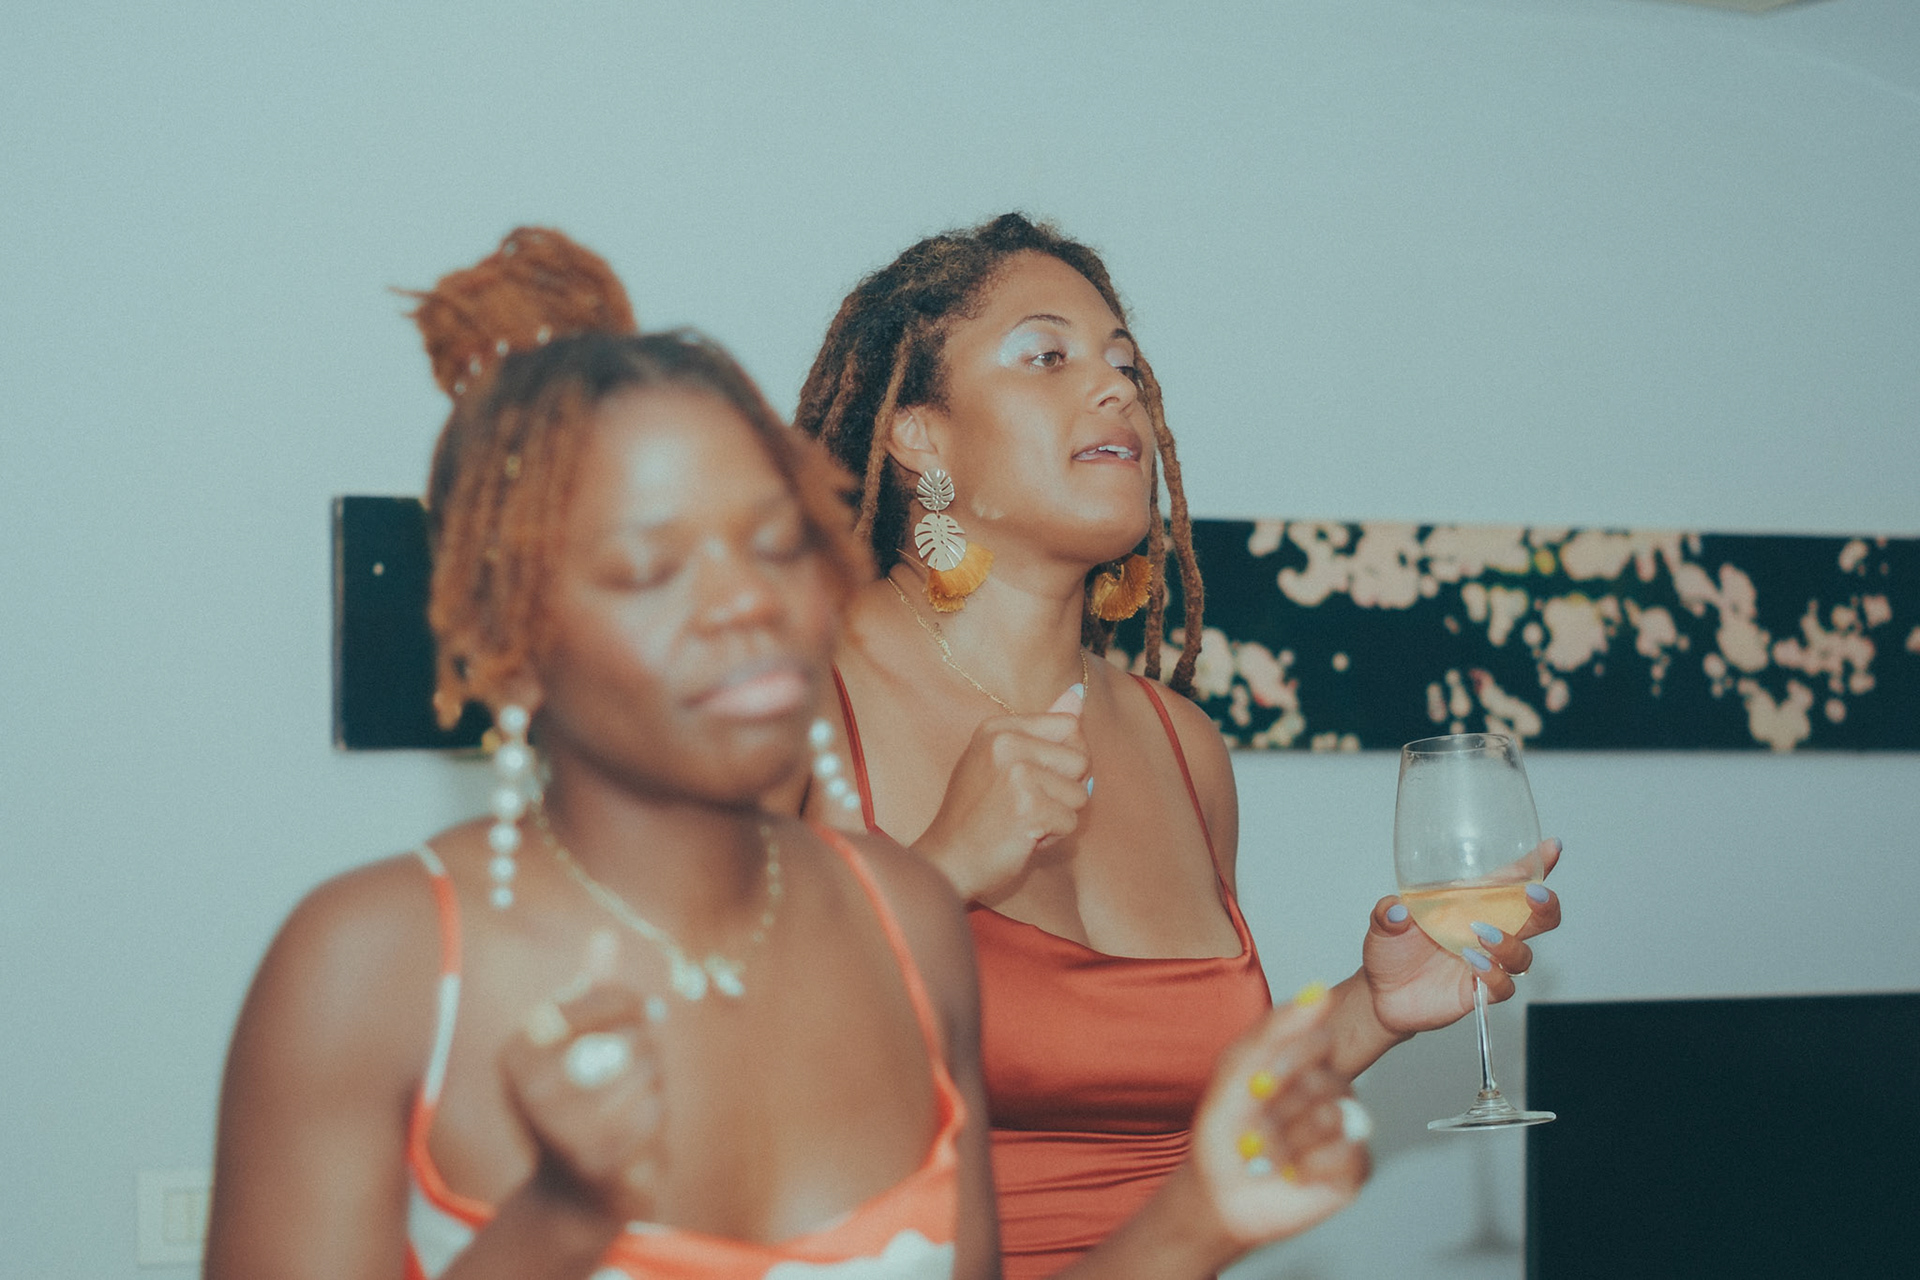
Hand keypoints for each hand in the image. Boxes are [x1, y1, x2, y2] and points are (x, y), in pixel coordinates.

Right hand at [498, 939, 666, 1226]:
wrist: (571, 1190)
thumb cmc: (578, 1099)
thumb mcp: (578, 1040)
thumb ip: (591, 990)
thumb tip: (605, 935)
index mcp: (519, 1049)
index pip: (608, 997)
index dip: (632, 1004)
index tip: (634, 1016)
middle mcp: (531, 1087)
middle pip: (633, 1038)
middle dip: (643, 1052)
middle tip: (624, 1074)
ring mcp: (562, 1127)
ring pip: (648, 1074)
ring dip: (651, 1088)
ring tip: (626, 1105)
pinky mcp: (598, 1160)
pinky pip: (654, 1113)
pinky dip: (654, 1120)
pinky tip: (634, 1135)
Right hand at [912, 684, 1089, 900]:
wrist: (948, 860)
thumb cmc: (976, 813)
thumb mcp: (1000, 759)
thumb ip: (1042, 726)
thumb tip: (1078, 692)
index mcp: (998, 727)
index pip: (1068, 724)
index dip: (1066, 757)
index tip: (1037, 776)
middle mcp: (1005, 744)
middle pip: (1081, 758)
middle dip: (1065, 789)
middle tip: (1026, 804)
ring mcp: (1016, 775)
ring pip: (1080, 794)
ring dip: (1058, 816)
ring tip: (1022, 821)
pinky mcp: (1028, 809)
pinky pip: (1070, 823)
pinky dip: (1052, 838)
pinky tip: (1023, 838)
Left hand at [1189, 991, 1370, 1250]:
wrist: (1219, 1191)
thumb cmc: (1225, 1131)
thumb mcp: (1235, 1069)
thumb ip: (1275, 1029)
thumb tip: (1318, 993)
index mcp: (1302, 1062)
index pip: (1319, 1038)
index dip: (1286, 1064)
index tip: (1258, 1084)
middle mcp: (1328, 1091)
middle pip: (1325, 1081)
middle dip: (1279, 1108)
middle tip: (1258, 1125)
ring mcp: (1345, 1128)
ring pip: (1333, 1118)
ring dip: (1288, 1140)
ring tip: (1271, 1151)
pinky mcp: (1355, 1166)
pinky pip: (1348, 1155)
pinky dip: (1308, 1166)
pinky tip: (1293, 1171)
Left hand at [1363, 838, 1562, 1036]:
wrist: (1381, 993)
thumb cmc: (1391, 949)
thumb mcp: (1382, 922)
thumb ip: (1387, 912)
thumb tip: (1397, 911)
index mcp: (1471, 904)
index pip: (1511, 881)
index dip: (1536, 864)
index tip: (1552, 847)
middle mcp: (1487, 930)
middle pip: (1537, 919)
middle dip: (1545, 906)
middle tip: (1533, 896)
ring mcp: (1486, 961)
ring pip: (1523, 954)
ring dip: (1509, 943)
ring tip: (1481, 934)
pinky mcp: (1479, 990)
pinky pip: (1504, 986)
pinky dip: (1494, 974)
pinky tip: (1474, 964)